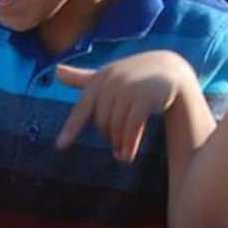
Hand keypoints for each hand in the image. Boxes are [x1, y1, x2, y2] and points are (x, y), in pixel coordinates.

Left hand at [55, 50, 196, 160]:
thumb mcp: (109, 75)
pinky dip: (129, 144)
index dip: (71, 128)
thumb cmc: (135, 75)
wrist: (171, 70)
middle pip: (101, 122)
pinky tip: (129, 156)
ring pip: (116, 126)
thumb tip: (56, 71)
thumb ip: (82, 78)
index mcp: (100, 79)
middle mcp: (112, 81)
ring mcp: (129, 86)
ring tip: (123, 157)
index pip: (82, 109)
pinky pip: (131, 126)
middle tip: (116, 149)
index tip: (60, 147)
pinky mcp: (145, 96)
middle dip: (108, 138)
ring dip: (119, 145)